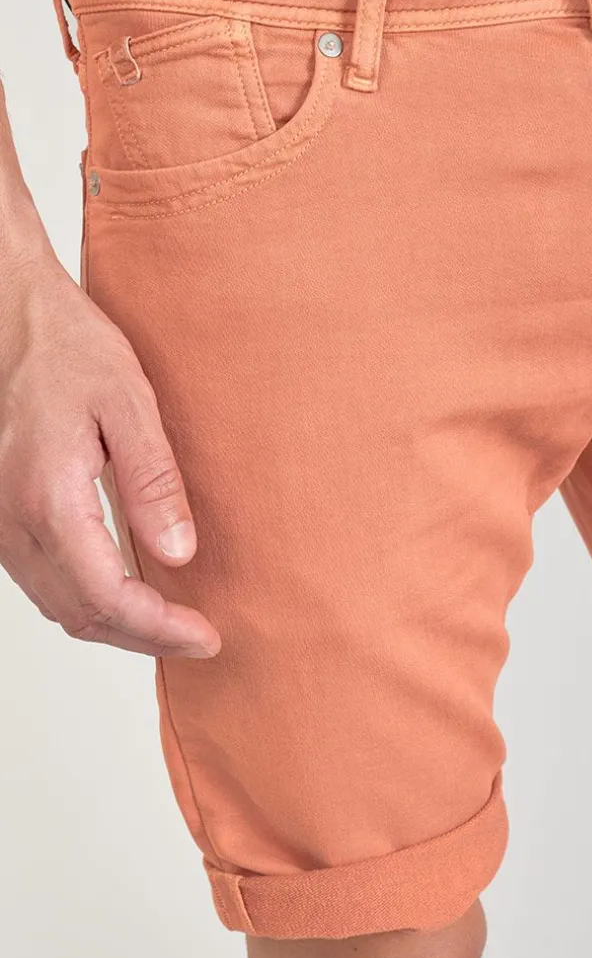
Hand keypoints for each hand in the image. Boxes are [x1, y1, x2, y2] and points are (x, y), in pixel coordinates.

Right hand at [0, 250, 220, 657]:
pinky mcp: (2, 514)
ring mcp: (0, 522)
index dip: (160, 629)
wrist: (11, 319)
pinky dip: (87, 599)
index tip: (205, 635)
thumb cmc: (66, 348)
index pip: (106, 597)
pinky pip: (43, 580)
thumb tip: (178, 552)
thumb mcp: (127, 403)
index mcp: (48, 498)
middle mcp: (13, 521)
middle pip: (80, 615)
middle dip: (143, 638)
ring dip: (115, 624)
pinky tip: (125, 588)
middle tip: (197, 637)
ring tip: (170, 622)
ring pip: (58, 605)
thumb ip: (153, 482)